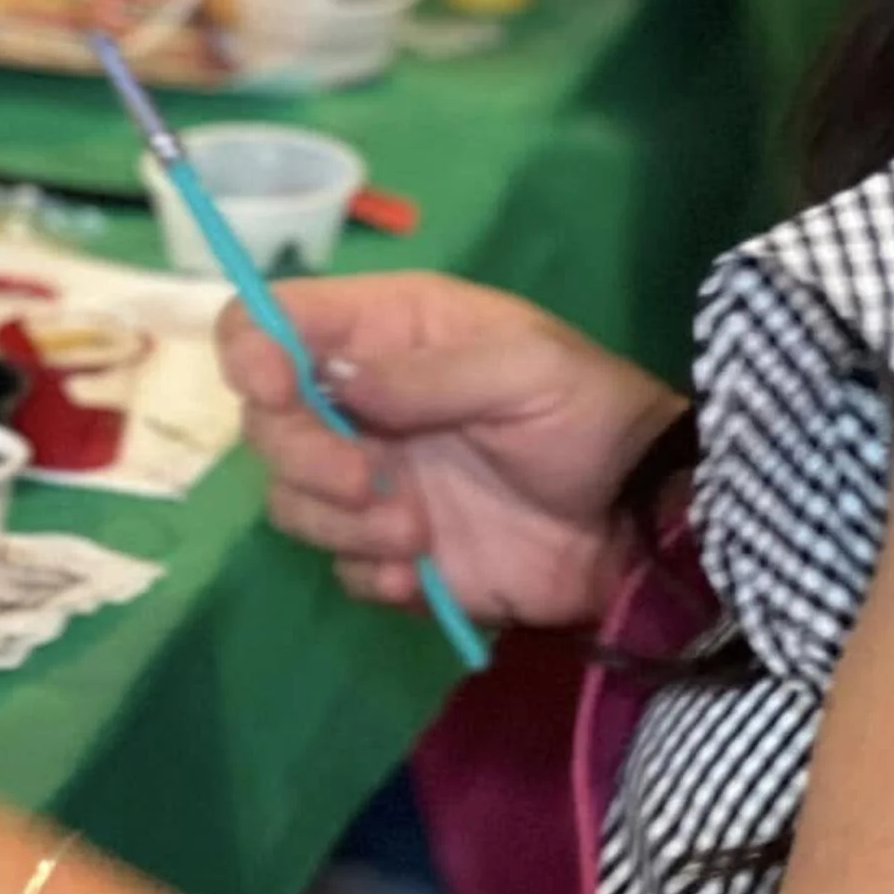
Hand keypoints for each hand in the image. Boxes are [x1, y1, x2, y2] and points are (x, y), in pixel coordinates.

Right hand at [222, 274, 684, 631]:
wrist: (642, 526)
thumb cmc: (589, 415)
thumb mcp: (525, 368)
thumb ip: (429, 372)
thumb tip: (336, 382)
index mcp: (388, 332)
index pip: (274, 319)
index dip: (251, 348)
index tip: (274, 389)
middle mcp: (362, 402)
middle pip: (266, 420)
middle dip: (304, 455)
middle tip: (376, 483)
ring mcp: (374, 480)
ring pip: (290, 497)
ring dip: (339, 521)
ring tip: (419, 535)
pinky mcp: (393, 553)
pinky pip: (339, 565)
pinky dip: (367, 572)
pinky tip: (421, 574)